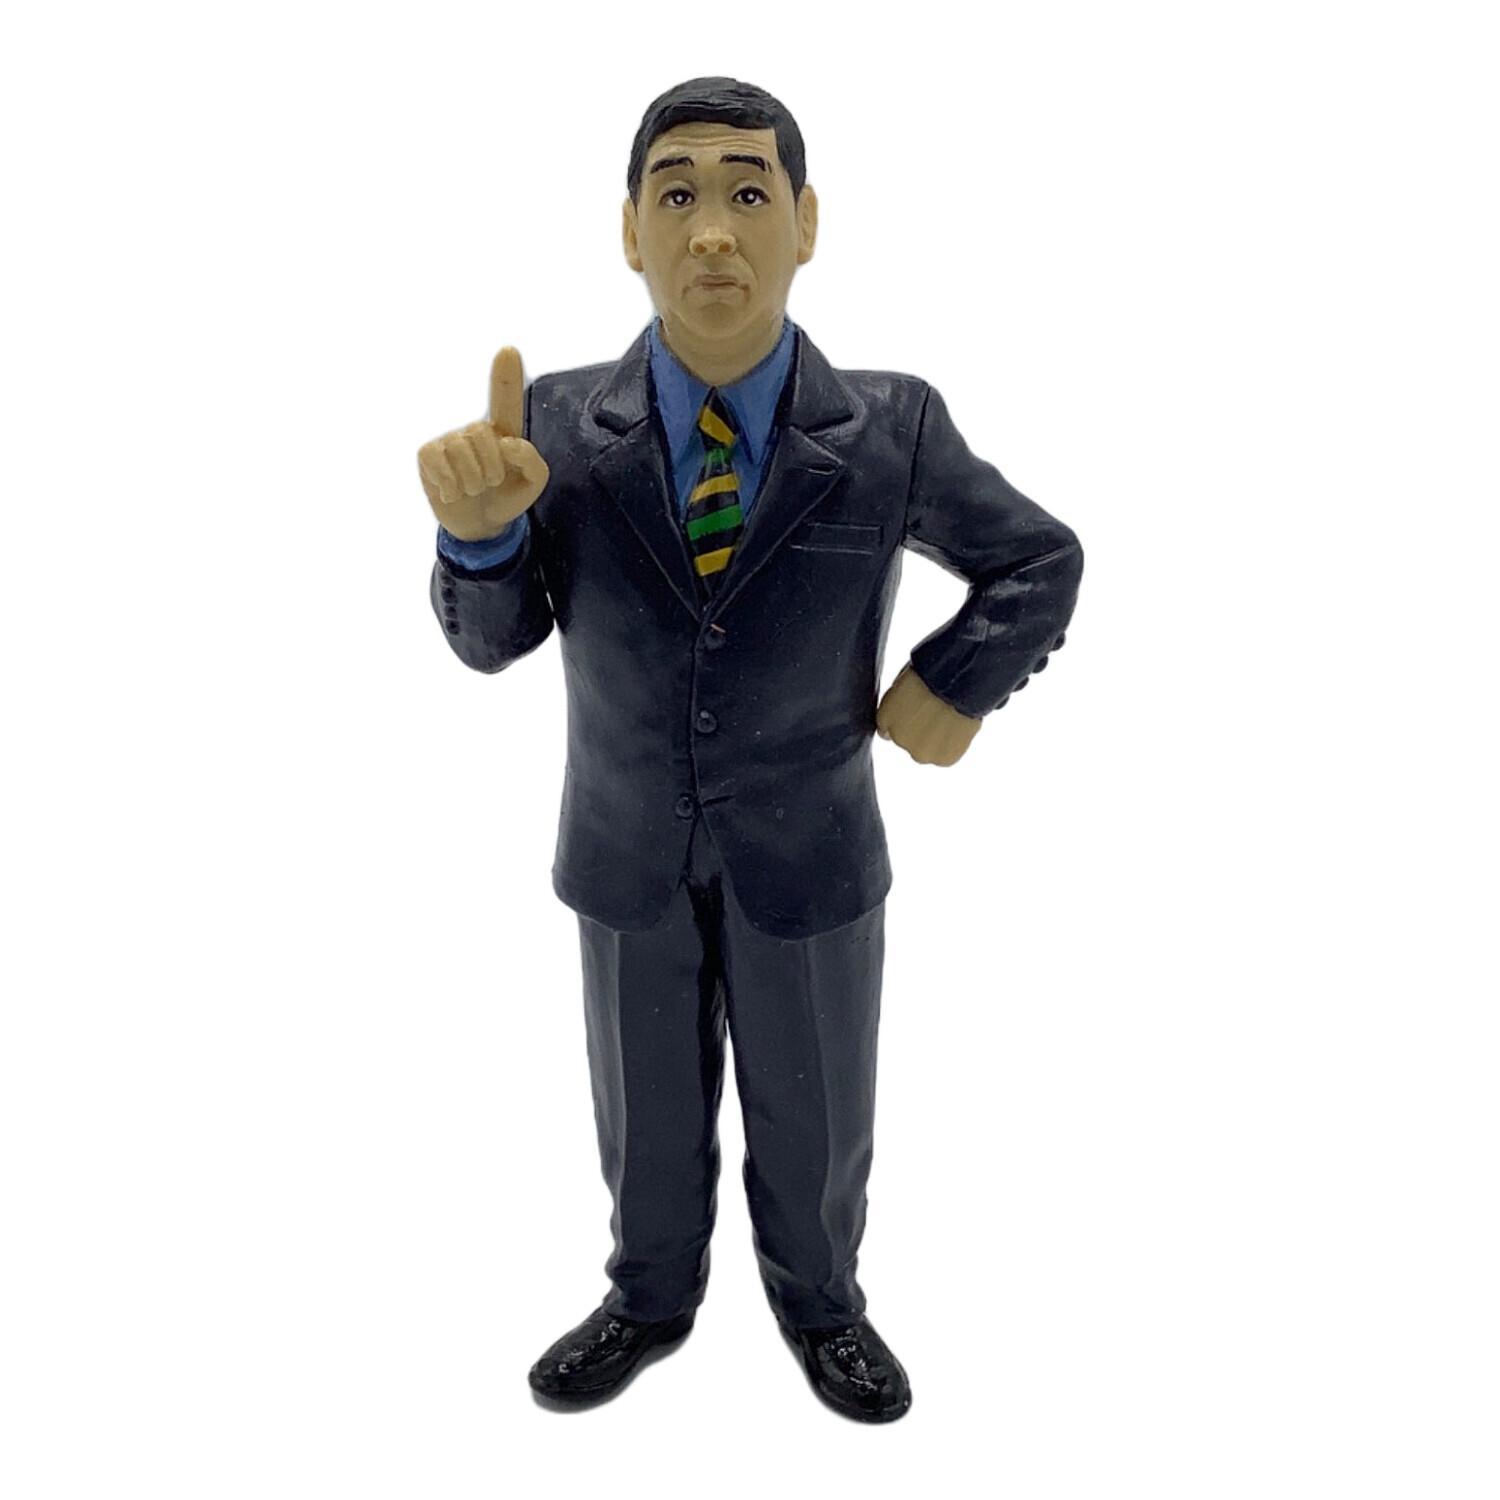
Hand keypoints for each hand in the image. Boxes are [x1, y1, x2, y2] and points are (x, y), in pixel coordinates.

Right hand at [418, 346, 549, 541]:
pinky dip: (449, 484)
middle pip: (482, 434)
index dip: (506, 376)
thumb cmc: (506, 497)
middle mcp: (474, 430)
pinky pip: (436, 460)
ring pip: (460, 450)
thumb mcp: (532, 483)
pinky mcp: (428, 454)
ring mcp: (449, 440)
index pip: (505, 399)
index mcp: (503, 431)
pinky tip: (452, 492)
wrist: (480, 525)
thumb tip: (506, 443)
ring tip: (473, 489)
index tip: (508, 350)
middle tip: (490, 484)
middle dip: (491, 468)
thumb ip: (531, 460)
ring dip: (472, 481)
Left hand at [876, 664, 981, 765]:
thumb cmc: (933, 673)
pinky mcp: (943, 759)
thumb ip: (900, 702)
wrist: (957, 683)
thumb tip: (908, 708)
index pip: (887, 730)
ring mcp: (920, 751)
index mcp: (884, 717)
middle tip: (938, 714)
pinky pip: (946, 756)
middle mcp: (899, 738)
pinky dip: (953, 746)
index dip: (904, 722)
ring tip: (950, 721)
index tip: (917, 716)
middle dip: (920, 731)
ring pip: (927, 750)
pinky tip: (958, 729)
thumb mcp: (905, 682)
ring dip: (936, 740)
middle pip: (909, 741)